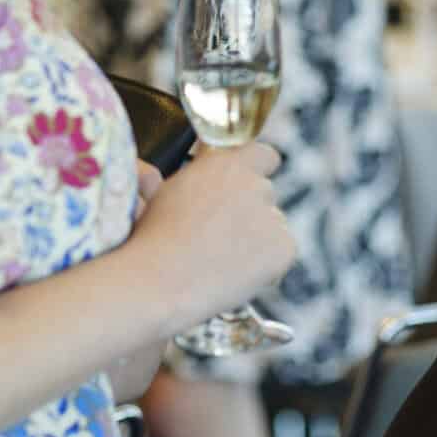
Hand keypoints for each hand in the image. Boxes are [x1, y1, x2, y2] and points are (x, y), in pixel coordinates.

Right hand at [124, 143, 296, 328]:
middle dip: (250, 210)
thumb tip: (201, 158)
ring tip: (221, 260)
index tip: (246, 185)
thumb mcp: (170, 191)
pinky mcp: (283, 247)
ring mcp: (272, 216)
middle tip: (223, 235)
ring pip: (274, 224)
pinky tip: (235, 274)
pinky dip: (268, 265)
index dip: (255, 171)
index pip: (263, 156)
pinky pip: (283, 252)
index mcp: (226, 164)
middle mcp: (254, 184)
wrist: (159, 281)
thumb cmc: (153, 239)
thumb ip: (199, 173)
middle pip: (266, 193)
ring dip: (258, 237)